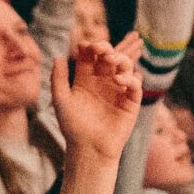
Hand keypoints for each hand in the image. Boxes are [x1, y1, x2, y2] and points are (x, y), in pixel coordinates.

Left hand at [52, 41, 143, 166]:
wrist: (89, 147)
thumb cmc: (73, 126)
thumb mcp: (61, 99)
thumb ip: (58, 78)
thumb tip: (58, 56)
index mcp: (86, 79)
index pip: (91, 56)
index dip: (91, 46)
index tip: (87, 45)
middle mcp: (103, 81)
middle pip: (110, 56)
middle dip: (108, 49)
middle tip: (104, 51)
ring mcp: (118, 90)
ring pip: (125, 66)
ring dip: (122, 59)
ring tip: (113, 61)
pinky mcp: (131, 101)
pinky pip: (135, 85)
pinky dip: (131, 79)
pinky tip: (120, 80)